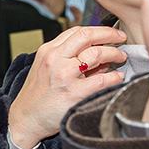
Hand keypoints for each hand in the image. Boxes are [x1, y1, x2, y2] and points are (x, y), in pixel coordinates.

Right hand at [5, 25, 128, 148]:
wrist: (26, 119)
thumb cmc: (38, 95)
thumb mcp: (47, 68)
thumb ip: (68, 57)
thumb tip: (99, 52)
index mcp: (48, 50)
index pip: (77, 31)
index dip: (98, 30)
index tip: (110, 34)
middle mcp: (55, 59)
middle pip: (87, 36)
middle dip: (110, 34)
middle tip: (122, 38)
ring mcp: (64, 75)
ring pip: (96, 54)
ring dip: (114, 53)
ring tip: (121, 57)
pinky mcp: (73, 93)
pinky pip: (101, 80)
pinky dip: (114, 77)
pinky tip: (118, 77)